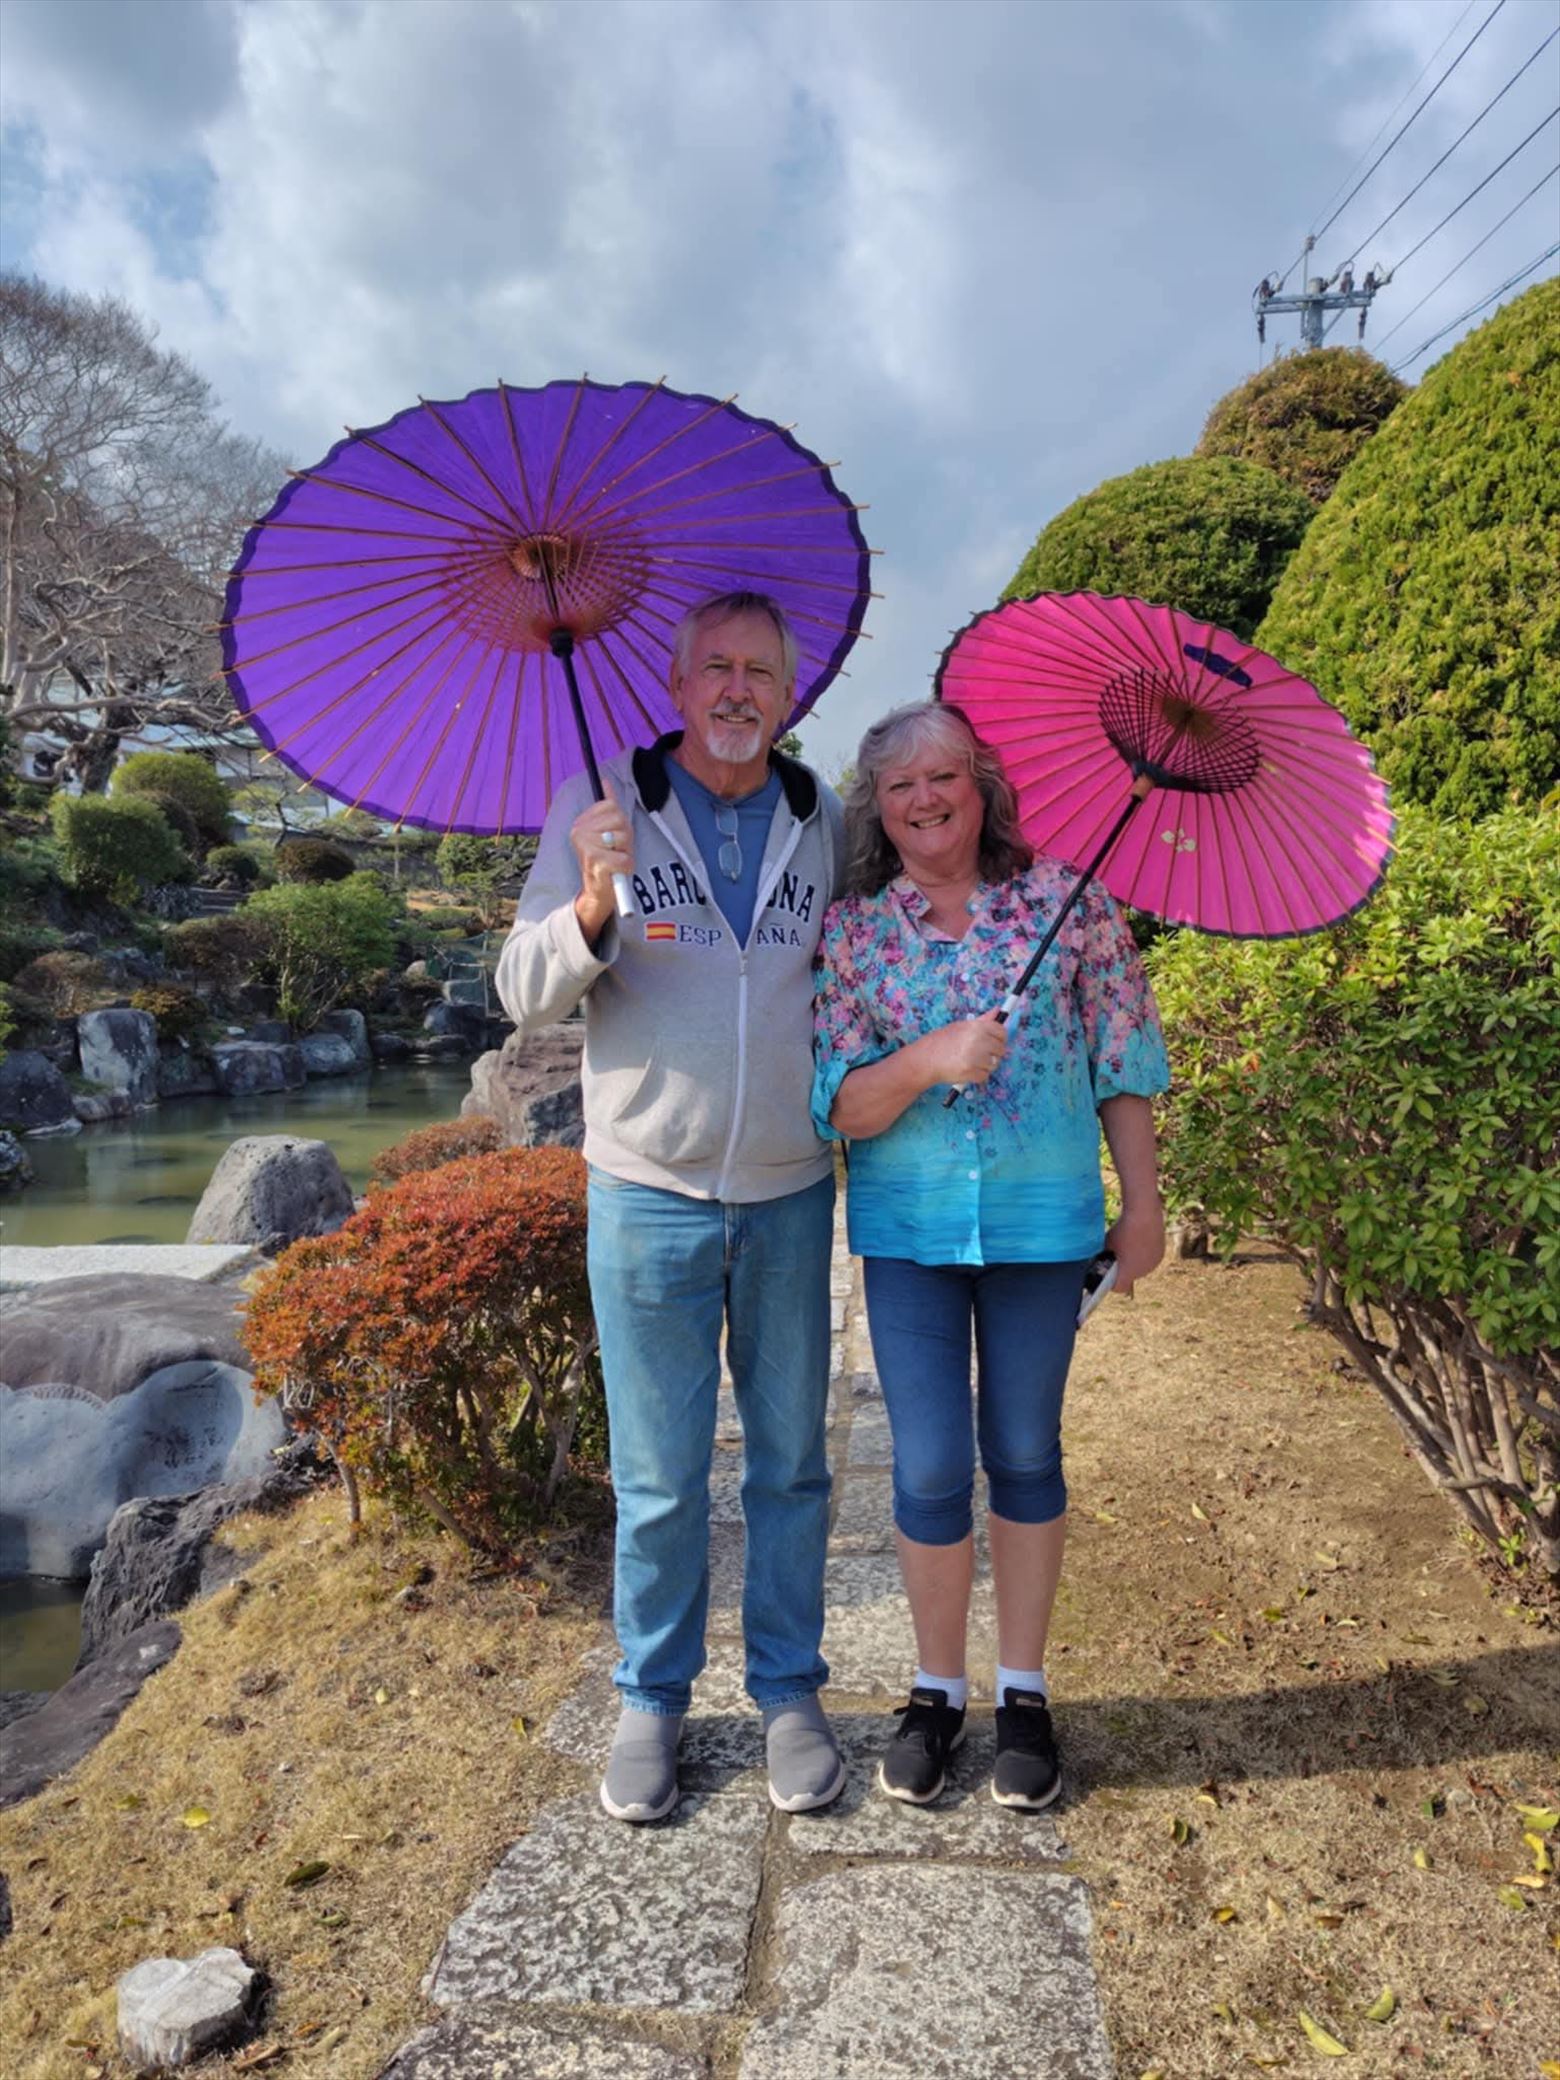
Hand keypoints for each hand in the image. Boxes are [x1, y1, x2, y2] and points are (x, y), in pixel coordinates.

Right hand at [570, 789, 633, 941]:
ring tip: (615, 860)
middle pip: (619, 819)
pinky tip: (616, 871)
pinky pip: (624, 858)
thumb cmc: (606, 859)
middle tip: (615, 850)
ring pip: (623, 837)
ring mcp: (585, 846)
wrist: (597, 891)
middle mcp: (579, 831)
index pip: (612, 806)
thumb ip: (607, 806)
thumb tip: (606, 782)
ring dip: (626, 852)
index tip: (613, 837)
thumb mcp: (607, 829)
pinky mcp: (595, 862)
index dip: (620, 822)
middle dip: (625, 836)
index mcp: (581, 821)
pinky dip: (627, 866)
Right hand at [918, 1009, 1007, 1087]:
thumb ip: (982, 1021)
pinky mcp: (971, 1072)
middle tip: (978, 1054)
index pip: (1002, 1032)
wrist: (925, 1059)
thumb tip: (997, 1011)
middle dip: (992, 1053)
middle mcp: (978, 1041)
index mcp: (977, 1027)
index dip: (999, 1038)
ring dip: (985, 1065)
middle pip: (1001, 1050)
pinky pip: (985, 1076)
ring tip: (970, 1061)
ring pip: (994, 1064)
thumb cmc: (942, 1041)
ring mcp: (975, 1058)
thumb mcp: (961, 1026)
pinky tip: (966, 1069)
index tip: (993, 1041)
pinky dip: (977, 1075)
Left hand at [1104, 1198, 1165, 1295]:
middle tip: (1116, 1256)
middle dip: (1124, 1268)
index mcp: (1128, 1274)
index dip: (1111, 1282)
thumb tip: (1097, 1262)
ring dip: (1135, 1261)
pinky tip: (1138, 1242)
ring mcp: (1153, 1264)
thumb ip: (1103, 1257)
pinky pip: (1149, 1258)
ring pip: (1141, 1266)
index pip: (1118, 1287)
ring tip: (1128, 1246)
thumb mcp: (1106, 1245)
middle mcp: (1142, 1272)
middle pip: (1130, 1276)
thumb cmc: (1121, 1231)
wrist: (1144, 1216)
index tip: (1106, 1272)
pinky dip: (1143, 1253)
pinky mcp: (1160, 1254)